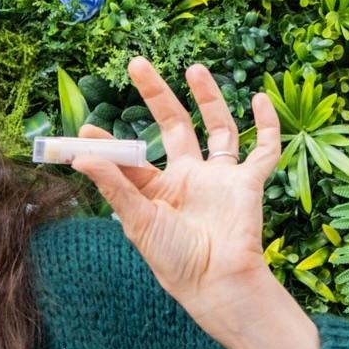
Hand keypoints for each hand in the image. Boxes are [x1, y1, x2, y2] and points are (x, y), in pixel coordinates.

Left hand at [71, 58, 282, 325]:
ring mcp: (220, 179)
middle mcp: (189, 179)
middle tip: (136, 65)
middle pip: (174, 127)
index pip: (131, 158)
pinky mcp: (248, 183)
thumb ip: (114, 185)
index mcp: (158, 191)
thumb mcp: (138, 220)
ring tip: (194, 69)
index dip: (108, 143)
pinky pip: (263, 150)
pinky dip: (266, 126)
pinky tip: (259, 99)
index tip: (84, 129)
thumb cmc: (174, 259)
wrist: (216, 282)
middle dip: (157, 97)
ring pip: (219, 129)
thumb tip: (81, 156)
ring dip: (209, 99)